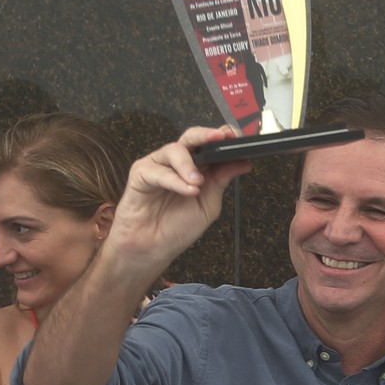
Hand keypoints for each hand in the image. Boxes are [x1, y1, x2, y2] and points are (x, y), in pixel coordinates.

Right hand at [104, 126, 251, 274]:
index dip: (223, 137)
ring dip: (189, 165)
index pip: (210, 145)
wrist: (152, 249)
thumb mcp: (208, 205)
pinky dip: (175, 180)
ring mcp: (158, 166)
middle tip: (221, 139)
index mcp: (197, 168)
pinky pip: (158, 170)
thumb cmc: (177, 227)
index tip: (236, 136)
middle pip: (191, 138)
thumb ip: (222, 181)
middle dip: (207, 135)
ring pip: (174, 150)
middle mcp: (178, 163)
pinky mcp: (140, 174)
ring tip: (198, 183)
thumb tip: (243, 163)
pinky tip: (187, 190)